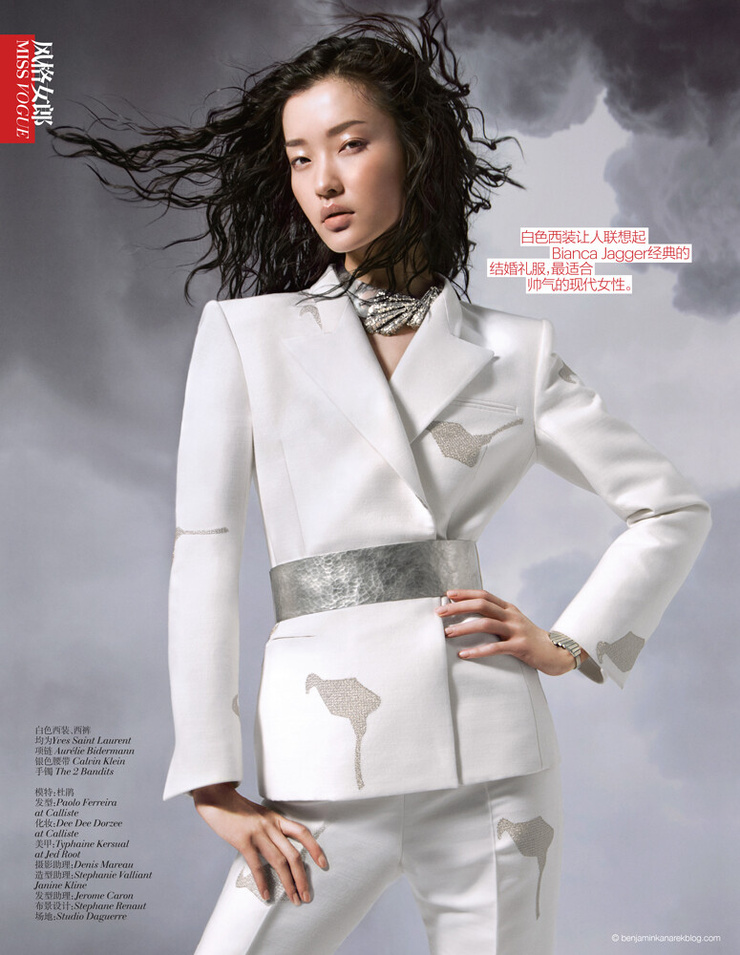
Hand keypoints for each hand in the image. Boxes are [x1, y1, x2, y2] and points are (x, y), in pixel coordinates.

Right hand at [191, 783, 326, 904]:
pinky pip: (256, 865)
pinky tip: (267, 894)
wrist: (217, 799)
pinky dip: (263, 882)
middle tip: (306, 895)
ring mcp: (258, 833)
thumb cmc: (237, 809)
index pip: (302, 832)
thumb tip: (278, 845)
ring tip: (293, 898)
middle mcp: (271, 826)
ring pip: (279, 862)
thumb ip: (270, 827)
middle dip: (302, 877)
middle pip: (294, 854)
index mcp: (276, 818)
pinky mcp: (243, 841)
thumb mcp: (259, 814)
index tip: (323, 864)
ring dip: (288, 883)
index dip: (315, 848)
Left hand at [436, 589, 585, 675]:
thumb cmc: (530, 639)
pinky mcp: (520, 647)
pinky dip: (477, 651)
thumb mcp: (513, 623)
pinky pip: (495, 648)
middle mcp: (512, 616)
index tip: (447, 594)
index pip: (483, 595)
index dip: (465, 593)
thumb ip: (495, 618)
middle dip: (458, 607)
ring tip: (447, 633)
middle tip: (439, 612)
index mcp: (508, 608)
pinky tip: (464, 654)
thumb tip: (469, 615)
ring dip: (463, 628)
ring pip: (486, 624)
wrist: (557, 653)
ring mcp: (517, 630)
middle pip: (481, 605)